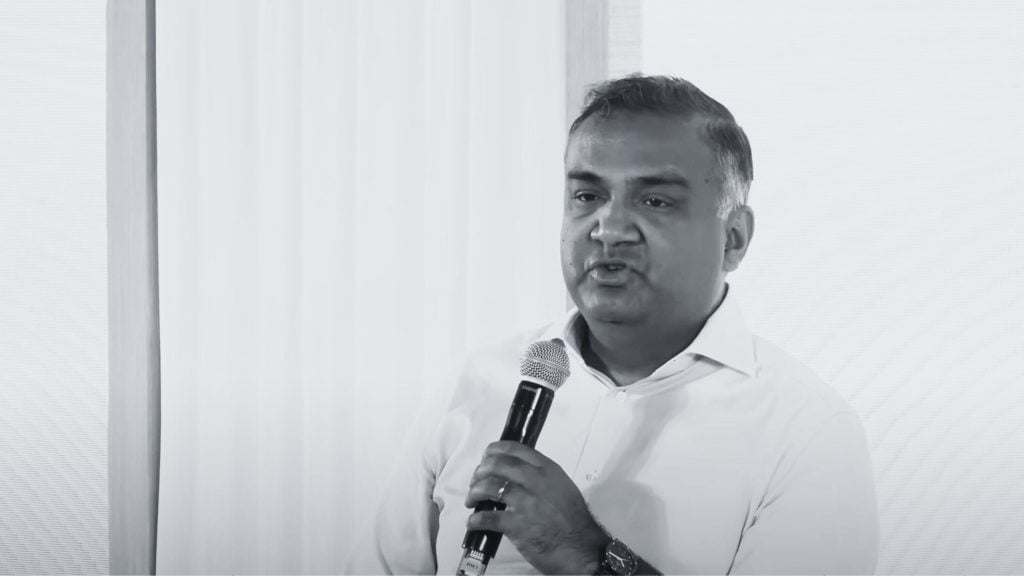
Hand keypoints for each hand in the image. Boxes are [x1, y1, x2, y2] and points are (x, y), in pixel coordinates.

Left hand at [465, 441, 610, 574]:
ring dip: (474, 493)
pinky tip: (474, 522)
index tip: (486, 456)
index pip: (515, 449)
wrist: (582, 549)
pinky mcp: (518, 525)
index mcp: (547, 470)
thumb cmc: (574, 520)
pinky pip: (488, 517)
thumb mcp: (563, 487)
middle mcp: (536, 482)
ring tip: (472, 500)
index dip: (494, 450)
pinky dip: (476, 519)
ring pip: (489, 487)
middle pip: (497, 465)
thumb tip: (518, 473)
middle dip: (480, 471)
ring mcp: (526, 503)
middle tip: (475, 480)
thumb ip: (542, 477)